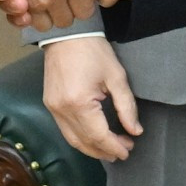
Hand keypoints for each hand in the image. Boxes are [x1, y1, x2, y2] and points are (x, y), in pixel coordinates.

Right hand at [42, 36, 142, 161]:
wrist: (67, 34)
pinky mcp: (50, 105)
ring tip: (110, 150)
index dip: (114, 146)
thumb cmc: (93, 51)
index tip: (128, 151)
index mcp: (79, 102)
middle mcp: (62, 110)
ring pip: (72, 140)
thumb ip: (127, 106)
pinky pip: (65, 130)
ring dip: (92, 149)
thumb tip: (135, 131)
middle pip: (85, 142)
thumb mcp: (116, 76)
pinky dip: (80, 138)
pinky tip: (93, 138)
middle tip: (123, 151)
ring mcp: (53, 109)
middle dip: (105, 151)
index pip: (99, 135)